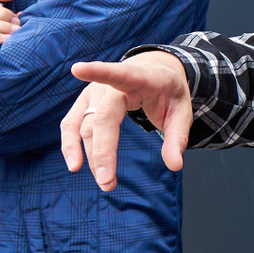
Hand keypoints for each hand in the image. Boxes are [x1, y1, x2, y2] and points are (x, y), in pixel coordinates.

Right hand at [61, 52, 192, 190]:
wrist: (154, 70)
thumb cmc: (167, 91)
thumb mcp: (182, 110)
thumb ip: (178, 137)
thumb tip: (175, 165)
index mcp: (140, 77)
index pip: (118, 74)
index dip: (98, 71)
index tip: (77, 69)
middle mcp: (111, 84)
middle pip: (101, 118)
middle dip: (102, 152)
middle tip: (108, 183)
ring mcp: (94, 91)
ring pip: (83, 125)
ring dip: (87, 154)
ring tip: (101, 181)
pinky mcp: (85, 101)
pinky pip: (71, 124)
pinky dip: (71, 145)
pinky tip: (76, 164)